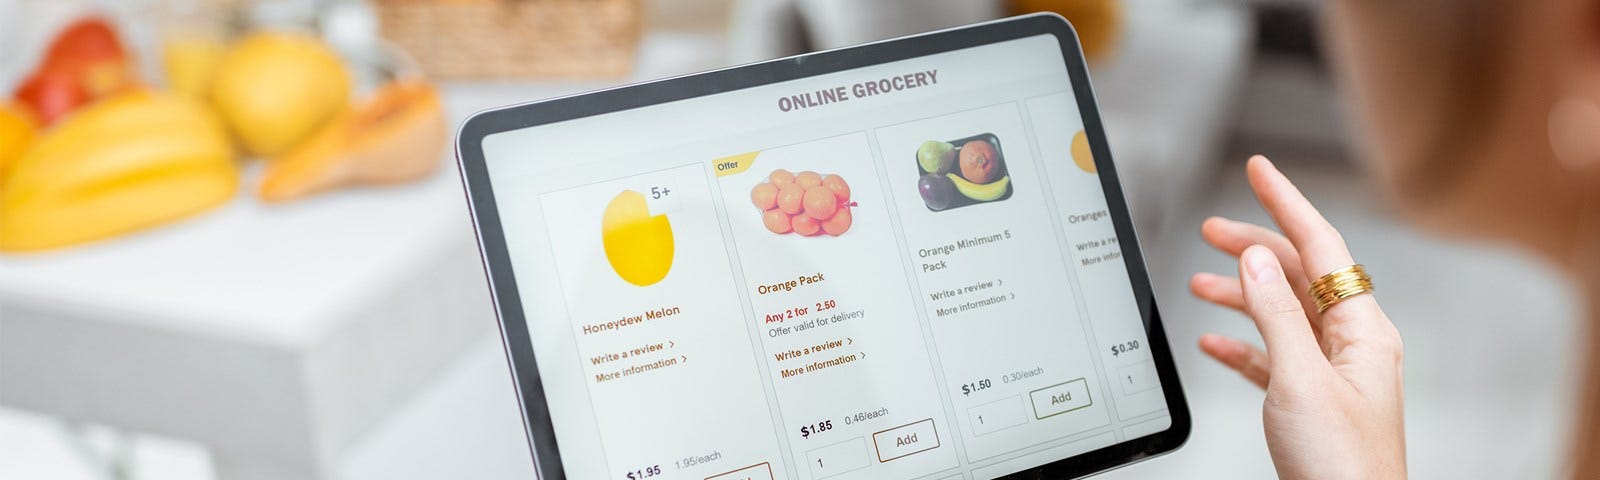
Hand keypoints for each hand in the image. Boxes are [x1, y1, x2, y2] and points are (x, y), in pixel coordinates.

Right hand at [1189, 156, 1406, 478]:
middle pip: (1299, 276)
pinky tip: (1214, 343)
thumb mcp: (1301, 379)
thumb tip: (1257, 257)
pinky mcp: (1309, 403)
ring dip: (1241, 295)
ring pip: (1280, 315)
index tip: (1259, 168)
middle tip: (1212, 228)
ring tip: (1201, 283)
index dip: (1286, 202)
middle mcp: (1351, 345)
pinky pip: (1271, 358)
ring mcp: (1331, 374)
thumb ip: (1276, 313)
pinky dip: (1241, 344)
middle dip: (1254, 247)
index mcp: (1363, 331)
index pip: (1322, 245)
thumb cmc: (1343, 465)